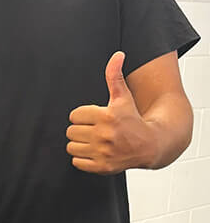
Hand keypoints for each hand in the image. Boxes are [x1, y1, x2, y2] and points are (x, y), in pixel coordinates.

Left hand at [67, 52, 155, 173]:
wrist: (151, 145)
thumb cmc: (134, 119)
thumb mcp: (123, 97)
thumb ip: (114, 76)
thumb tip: (117, 55)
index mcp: (107, 116)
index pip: (74, 115)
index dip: (83, 116)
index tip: (94, 118)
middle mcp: (105, 135)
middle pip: (71, 131)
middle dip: (80, 129)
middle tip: (94, 130)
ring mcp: (103, 152)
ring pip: (71, 146)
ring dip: (79, 144)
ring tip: (93, 141)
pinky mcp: (102, 167)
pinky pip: (76, 162)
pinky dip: (82, 158)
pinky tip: (94, 152)